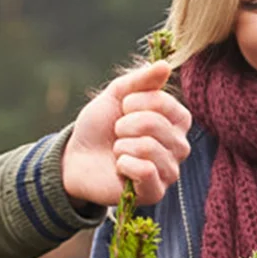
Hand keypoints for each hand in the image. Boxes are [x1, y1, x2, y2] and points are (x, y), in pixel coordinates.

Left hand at [60, 60, 190, 206]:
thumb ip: (141, 80)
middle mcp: (180, 146)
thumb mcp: (116, 95)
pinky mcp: (156, 192)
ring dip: (122, 146)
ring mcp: (170, 171)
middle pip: (155, 124)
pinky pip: (145, 171)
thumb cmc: (100, 126)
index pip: (164, 103)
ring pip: (149, 147)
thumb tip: (165, 65)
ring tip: (118, 151)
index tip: (122, 109)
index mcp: (177, 120)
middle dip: (125, 125)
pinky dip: (124, 164)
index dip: (135, 102)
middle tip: (117, 133)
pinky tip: (120, 168)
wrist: (76, 158)